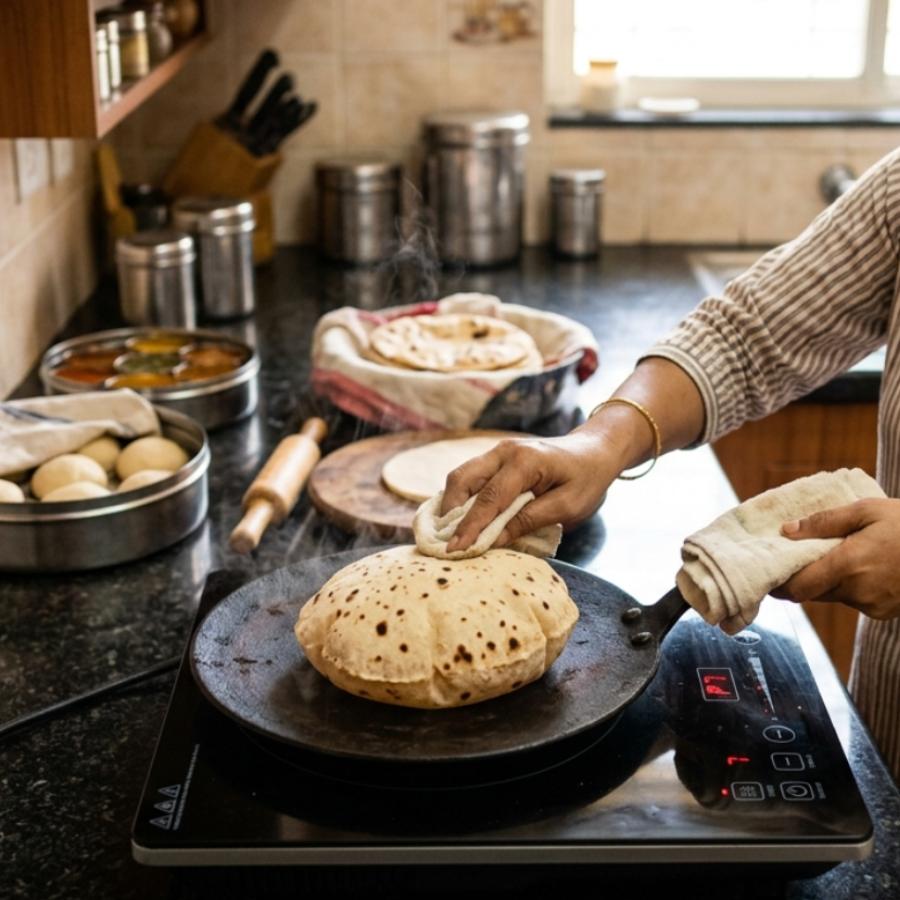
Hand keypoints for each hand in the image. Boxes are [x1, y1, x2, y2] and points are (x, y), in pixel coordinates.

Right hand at [439, 431, 619, 551]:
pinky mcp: (496, 458)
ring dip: (452, 505)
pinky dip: (461, 498)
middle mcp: (504, 451)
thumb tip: (493, 540)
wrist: (594, 451)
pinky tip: (461, 520)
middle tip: (445, 543)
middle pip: (462, 479)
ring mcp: (497, 452)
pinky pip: (470, 477)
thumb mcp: (567, 506)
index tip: (455, 550)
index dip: (470, 526)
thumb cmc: (586, 480)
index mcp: (525, 461)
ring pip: (461, 476)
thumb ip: (529, 520)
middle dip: (449, 512)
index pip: (489, 498)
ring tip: (450, 534)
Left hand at [773, 498, 899, 619]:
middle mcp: (857, 592)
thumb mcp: (867, 510)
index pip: (798, 587)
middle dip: (804, 576)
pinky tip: (865, 565)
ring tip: (841, 554)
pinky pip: (855, 600)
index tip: (768, 575)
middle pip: (813, 591)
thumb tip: (787, 531)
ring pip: (834, 595)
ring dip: (829, 579)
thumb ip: (824, 522)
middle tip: (799, 556)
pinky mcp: (885, 612)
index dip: (779, 584)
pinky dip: (851, 586)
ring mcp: (873, 605)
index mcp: (848, 566)